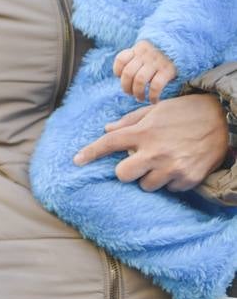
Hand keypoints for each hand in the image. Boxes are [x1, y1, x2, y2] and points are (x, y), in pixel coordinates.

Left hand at [72, 93, 228, 190]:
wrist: (226, 119)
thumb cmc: (187, 112)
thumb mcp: (158, 109)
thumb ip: (131, 121)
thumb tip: (106, 129)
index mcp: (145, 132)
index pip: (109, 143)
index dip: (90, 152)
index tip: (76, 161)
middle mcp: (155, 151)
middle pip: (123, 175)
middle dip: (127, 171)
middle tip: (139, 162)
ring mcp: (172, 167)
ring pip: (146, 185)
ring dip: (151, 177)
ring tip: (165, 161)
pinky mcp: (188, 178)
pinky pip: (169, 189)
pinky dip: (171, 180)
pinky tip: (181, 165)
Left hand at [114, 40, 177, 102]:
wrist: (188, 45)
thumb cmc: (163, 54)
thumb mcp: (148, 51)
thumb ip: (135, 59)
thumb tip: (120, 76)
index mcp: (139, 48)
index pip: (121, 59)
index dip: (117, 71)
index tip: (121, 77)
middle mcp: (147, 54)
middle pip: (128, 73)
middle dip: (126, 87)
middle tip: (130, 93)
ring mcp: (158, 61)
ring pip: (140, 80)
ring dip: (138, 93)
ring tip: (140, 98)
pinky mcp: (169, 70)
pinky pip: (156, 86)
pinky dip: (153, 96)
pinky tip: (154, 100)